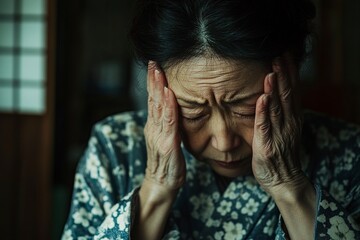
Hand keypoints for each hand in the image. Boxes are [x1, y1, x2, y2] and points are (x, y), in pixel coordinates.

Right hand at [143, 61, 185, 196]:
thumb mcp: (166, 138)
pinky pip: (168, 123)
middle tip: (153, 62)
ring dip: (158, 89)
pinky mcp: (167, 145)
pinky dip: (168, 107)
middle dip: (153, 80)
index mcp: (154, 126)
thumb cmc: (167, 161)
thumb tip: (172, 107)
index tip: (154, 65)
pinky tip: (169, 94)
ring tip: (159, 72)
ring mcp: (158, 136)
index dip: (152, 82)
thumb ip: (167, 123)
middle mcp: (153, 128)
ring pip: (158, 108)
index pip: (153, 100)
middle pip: (153, 100)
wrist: (162, 183)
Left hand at [252, 56, 305, 198]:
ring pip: (277, 107)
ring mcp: (279, 134)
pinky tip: (263, 98)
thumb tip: (275, 92)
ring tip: (272, 70)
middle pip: (286, 94)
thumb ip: (281, 111)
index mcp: (292, 118)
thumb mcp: (285, 129)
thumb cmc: (281, 153)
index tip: (285, 53)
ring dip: (275, 88)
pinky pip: (265, 126)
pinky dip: (264, 112)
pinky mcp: (267, 145)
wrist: (284, 180)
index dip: (289, 72)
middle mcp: (288, 123)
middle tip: (279, 53)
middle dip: (283, 73)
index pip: (292, 90)